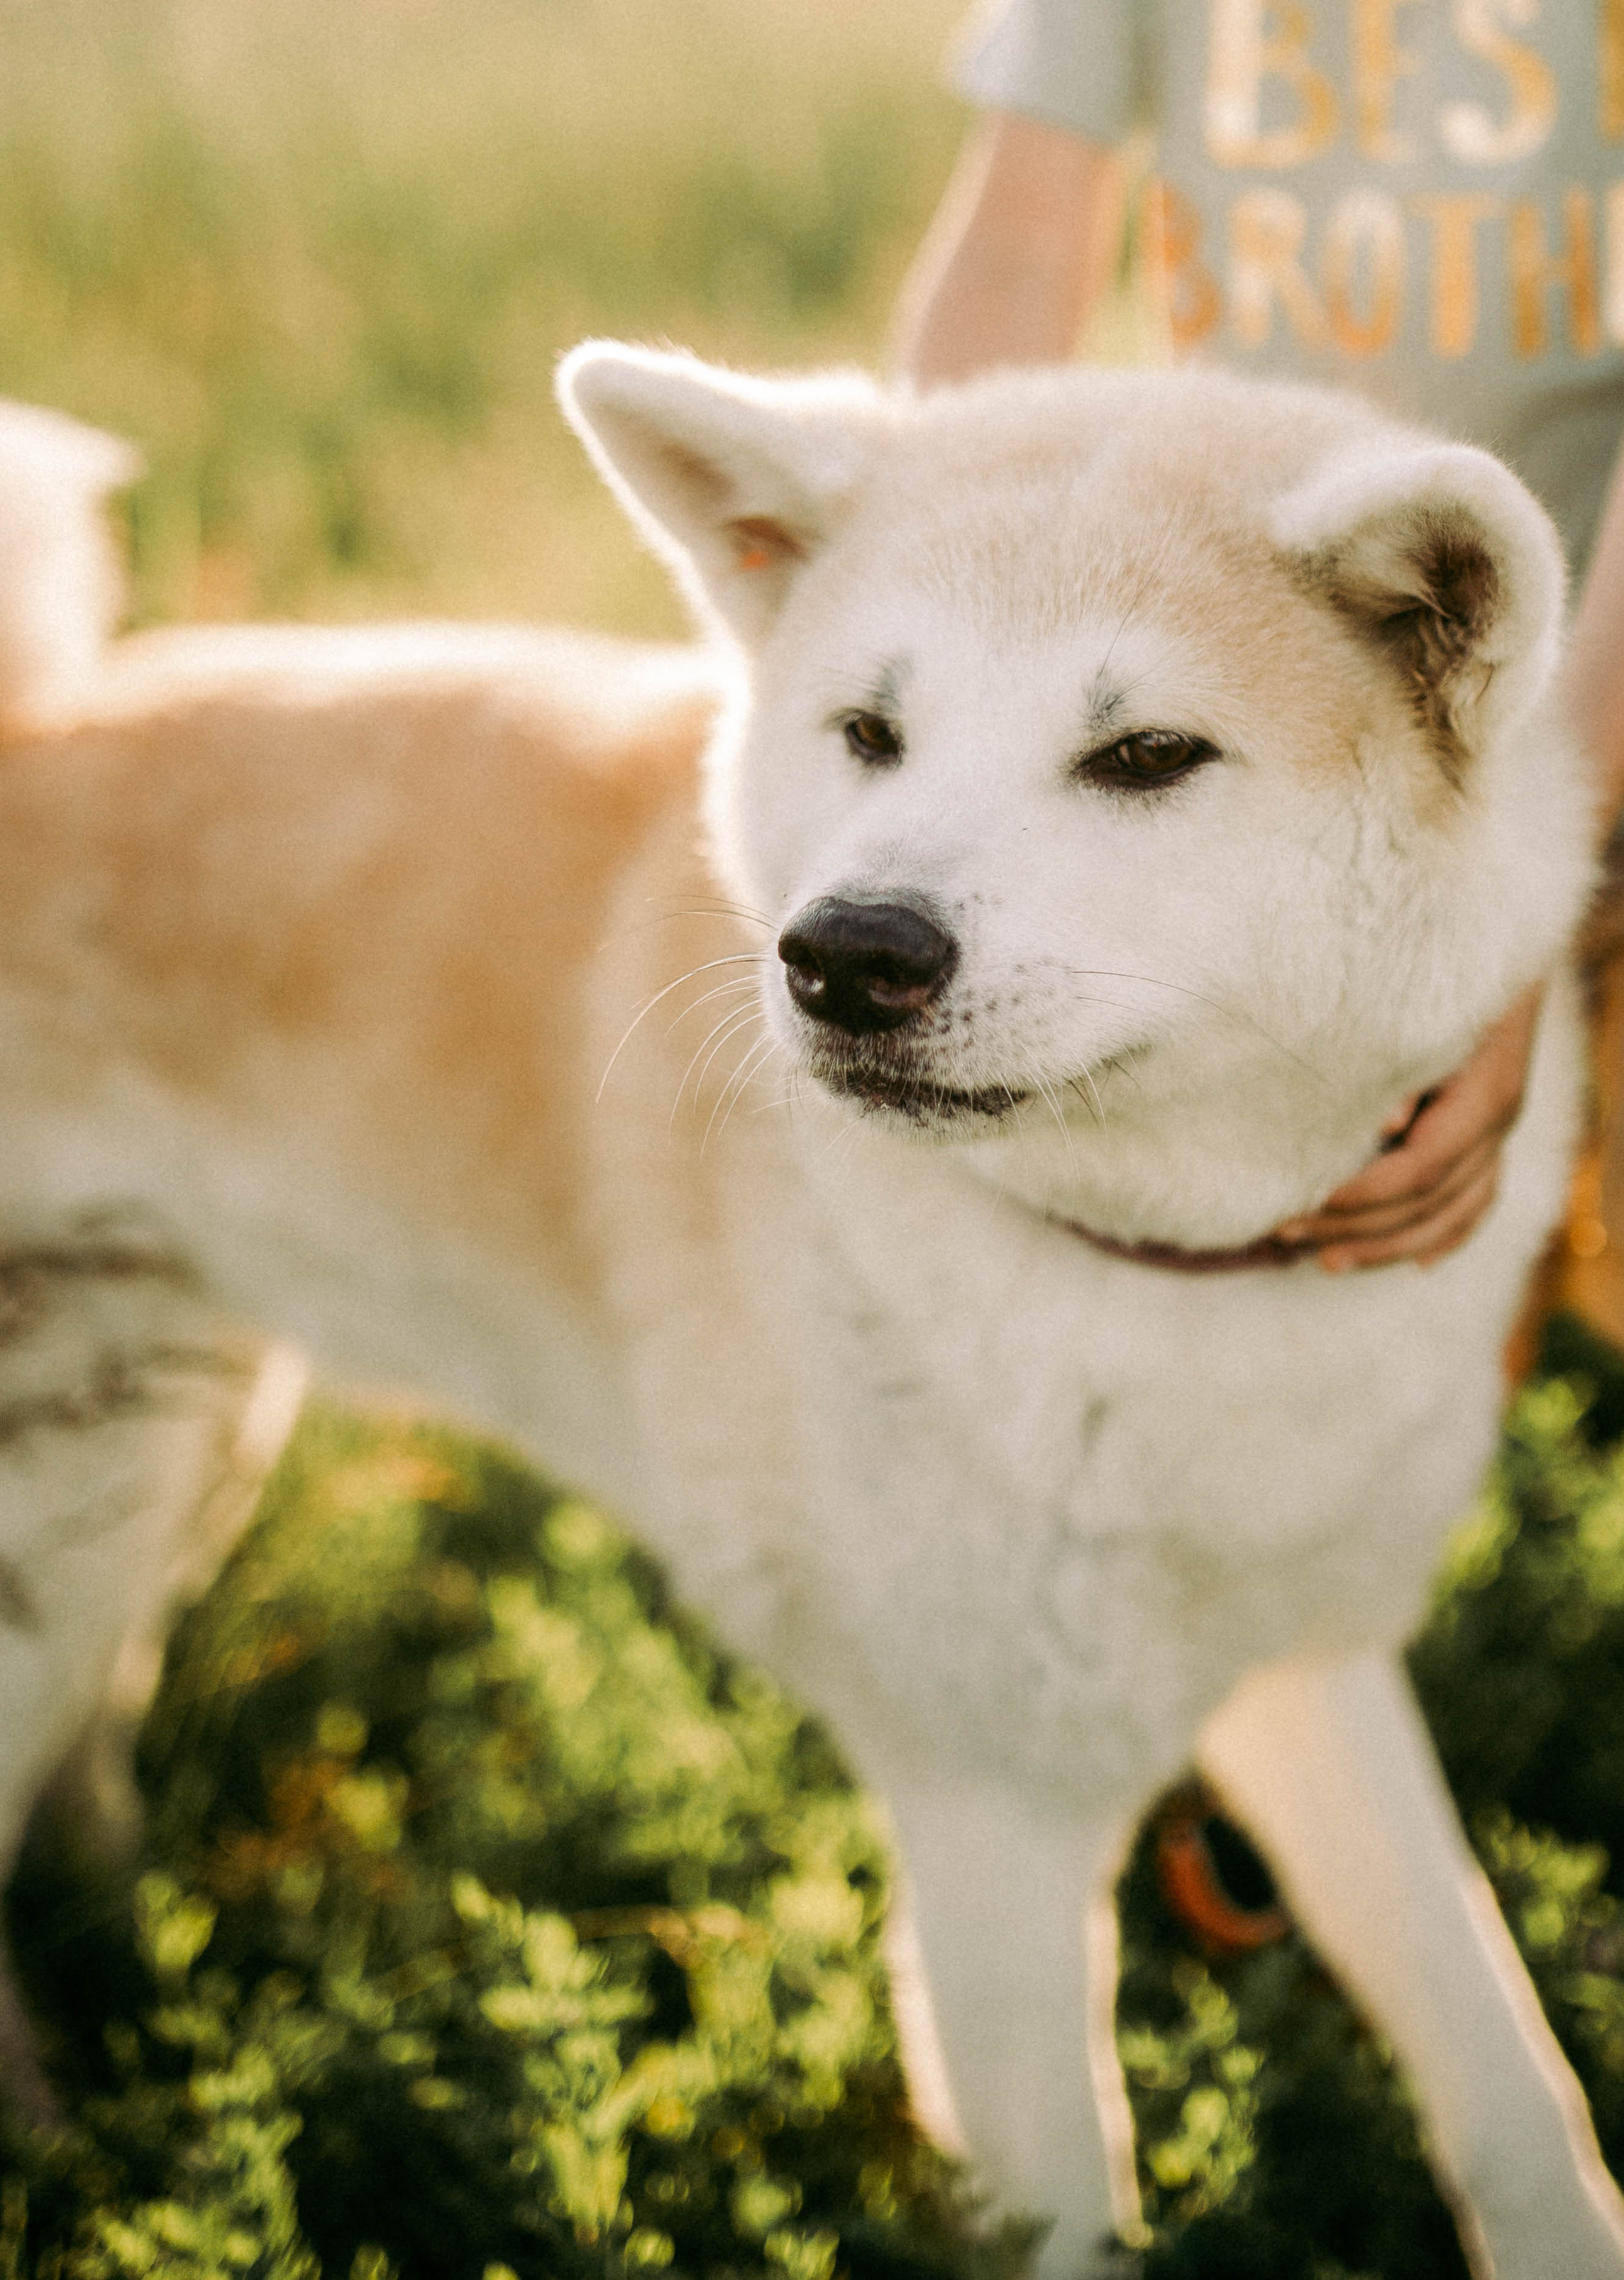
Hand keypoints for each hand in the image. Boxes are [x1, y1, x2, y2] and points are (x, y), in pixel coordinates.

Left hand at [1275, 986, 1543, 1270]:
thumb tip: (1383, 1125)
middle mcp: (1498, 1122)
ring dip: (1388, 1245)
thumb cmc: (1445, 970)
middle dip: (1356, 1228)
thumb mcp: (1421, 1010)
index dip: (1358, 1199)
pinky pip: (1478, 1202)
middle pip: (1429, 1204)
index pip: (1418, 1171)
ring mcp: (1501, 1134)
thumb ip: (1400, 1068)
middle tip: (1285, 1234)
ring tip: (1326, 1262)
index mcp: (1483, 1097)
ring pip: (1452, 1214)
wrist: (1501, 941)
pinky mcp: (1493, 1136)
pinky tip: (1418, 1265)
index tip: (1299, 1206)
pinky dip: (1446, 1237)